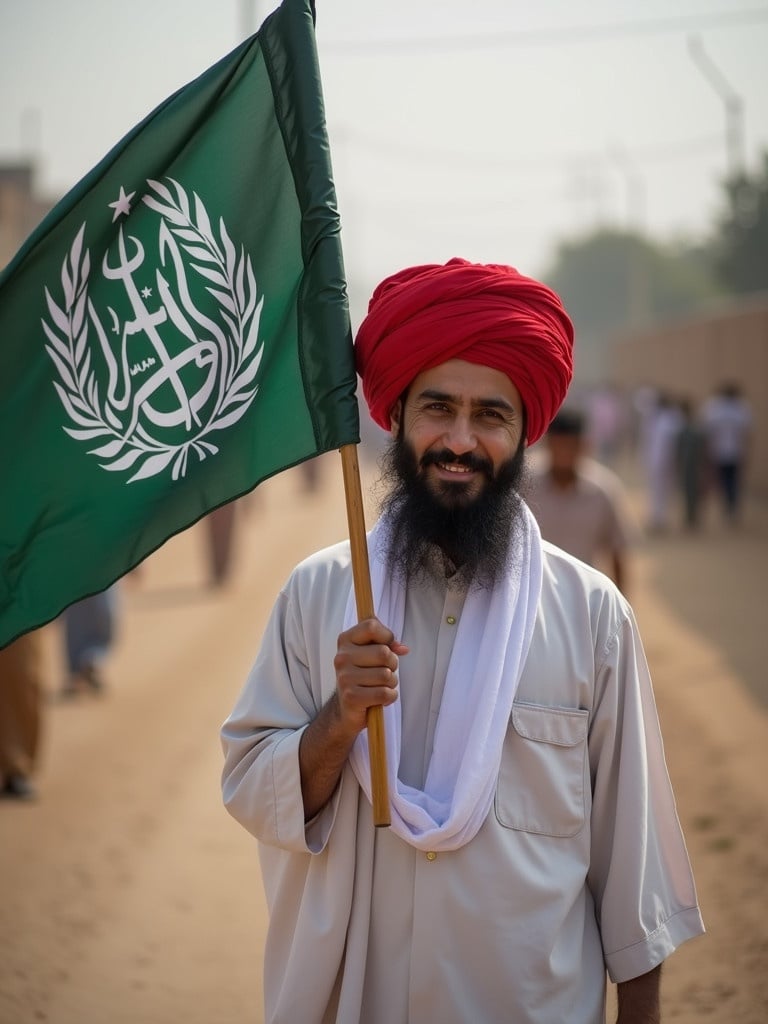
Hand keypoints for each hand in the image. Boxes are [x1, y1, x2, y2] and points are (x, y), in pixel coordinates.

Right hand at [333, 617, 408, 733]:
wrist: (347, 707)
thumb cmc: (364, 675)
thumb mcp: (371, 652)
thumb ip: (387, 643)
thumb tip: (403, 648)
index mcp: (345, 640)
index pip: (371, 626)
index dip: (387, 636)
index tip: (387, 646)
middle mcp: (342, 657)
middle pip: (384, 653)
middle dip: (392, 664)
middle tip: (385, 671)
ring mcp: (344, 677)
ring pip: (386, 675)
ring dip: (391, 682)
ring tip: (381, 685)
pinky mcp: (351, 697)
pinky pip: (384, 693)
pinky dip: (390, 697)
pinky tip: (382, 698)